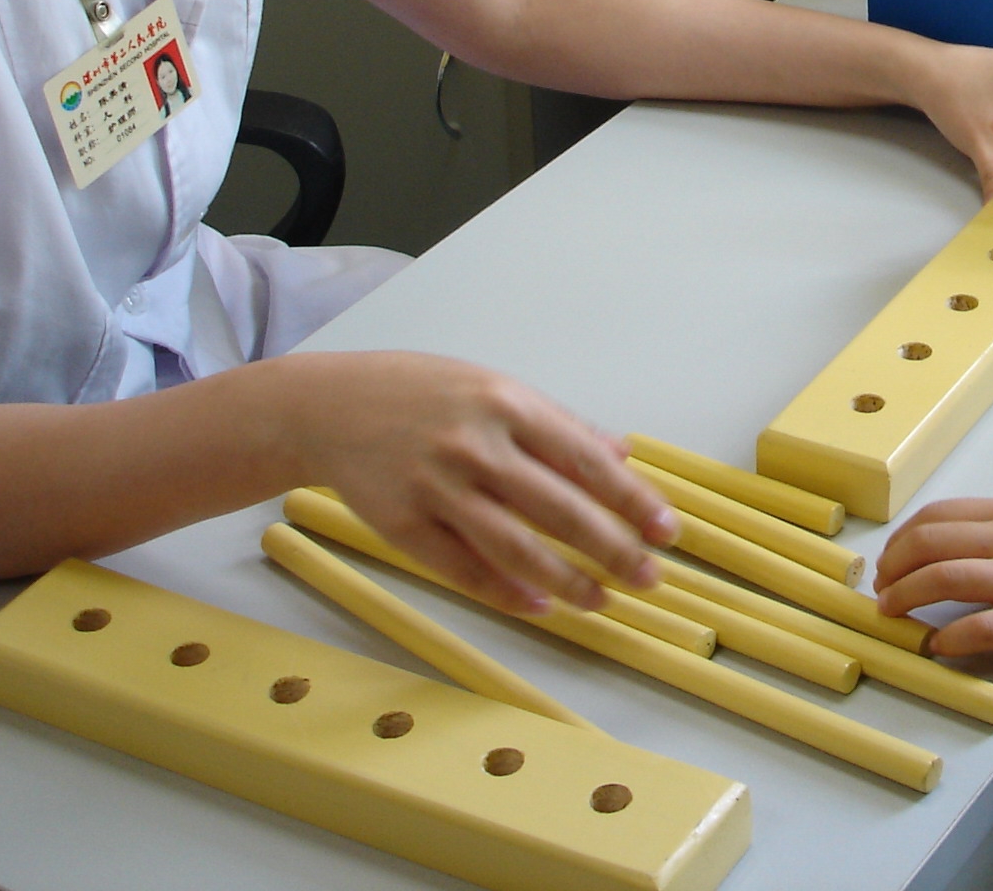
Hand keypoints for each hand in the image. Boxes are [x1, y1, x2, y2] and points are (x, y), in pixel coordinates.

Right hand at [278, 351, 677, 616]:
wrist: (328, 407)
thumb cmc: (419, 393)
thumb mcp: (494, 388)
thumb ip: (559, 423)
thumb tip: (621, 453)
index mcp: (508, 405)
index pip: (585, 460)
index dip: (631, 499)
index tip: (665, 528)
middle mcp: (476, 446)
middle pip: (559, 509)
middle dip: (613, 548)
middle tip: (649, 576)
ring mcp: (436, 488)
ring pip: (516, 547)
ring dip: (567, 581)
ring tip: (602, 601)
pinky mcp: (401, 525)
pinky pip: (463, 569)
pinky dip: (505, 591)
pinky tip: (539, 604)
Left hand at [873, 497, 992, 662]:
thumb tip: (952, 548)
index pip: (938, 515)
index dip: (901, 538)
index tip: (888, 559)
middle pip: (930, 543)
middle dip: (893, 566)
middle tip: (880, 589)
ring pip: (945, 578)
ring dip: (907, 597)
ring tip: (890, 614)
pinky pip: (980, 628)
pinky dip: (948, 638)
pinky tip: (935, 647)